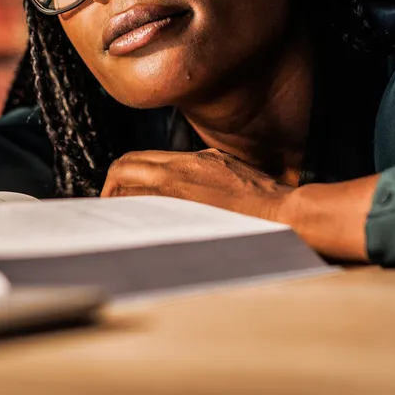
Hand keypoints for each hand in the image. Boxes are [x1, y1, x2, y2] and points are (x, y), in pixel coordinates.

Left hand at [101, 149, 380, 261]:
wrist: (284, 213)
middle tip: (110, 210)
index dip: (118, 177)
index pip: (136, 159)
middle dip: (110, 188)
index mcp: (191, 160)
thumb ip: (204, 171)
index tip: (117, 195)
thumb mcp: (230, 170)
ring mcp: (182, 190)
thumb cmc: (264, 199)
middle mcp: (181, 170)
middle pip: (125, 167)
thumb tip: (188, 182)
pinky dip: (133, 220)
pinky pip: (145, 212)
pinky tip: (135, 235)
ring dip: (118, 204)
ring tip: (119, 225)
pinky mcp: (186, 211)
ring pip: (131, 187)